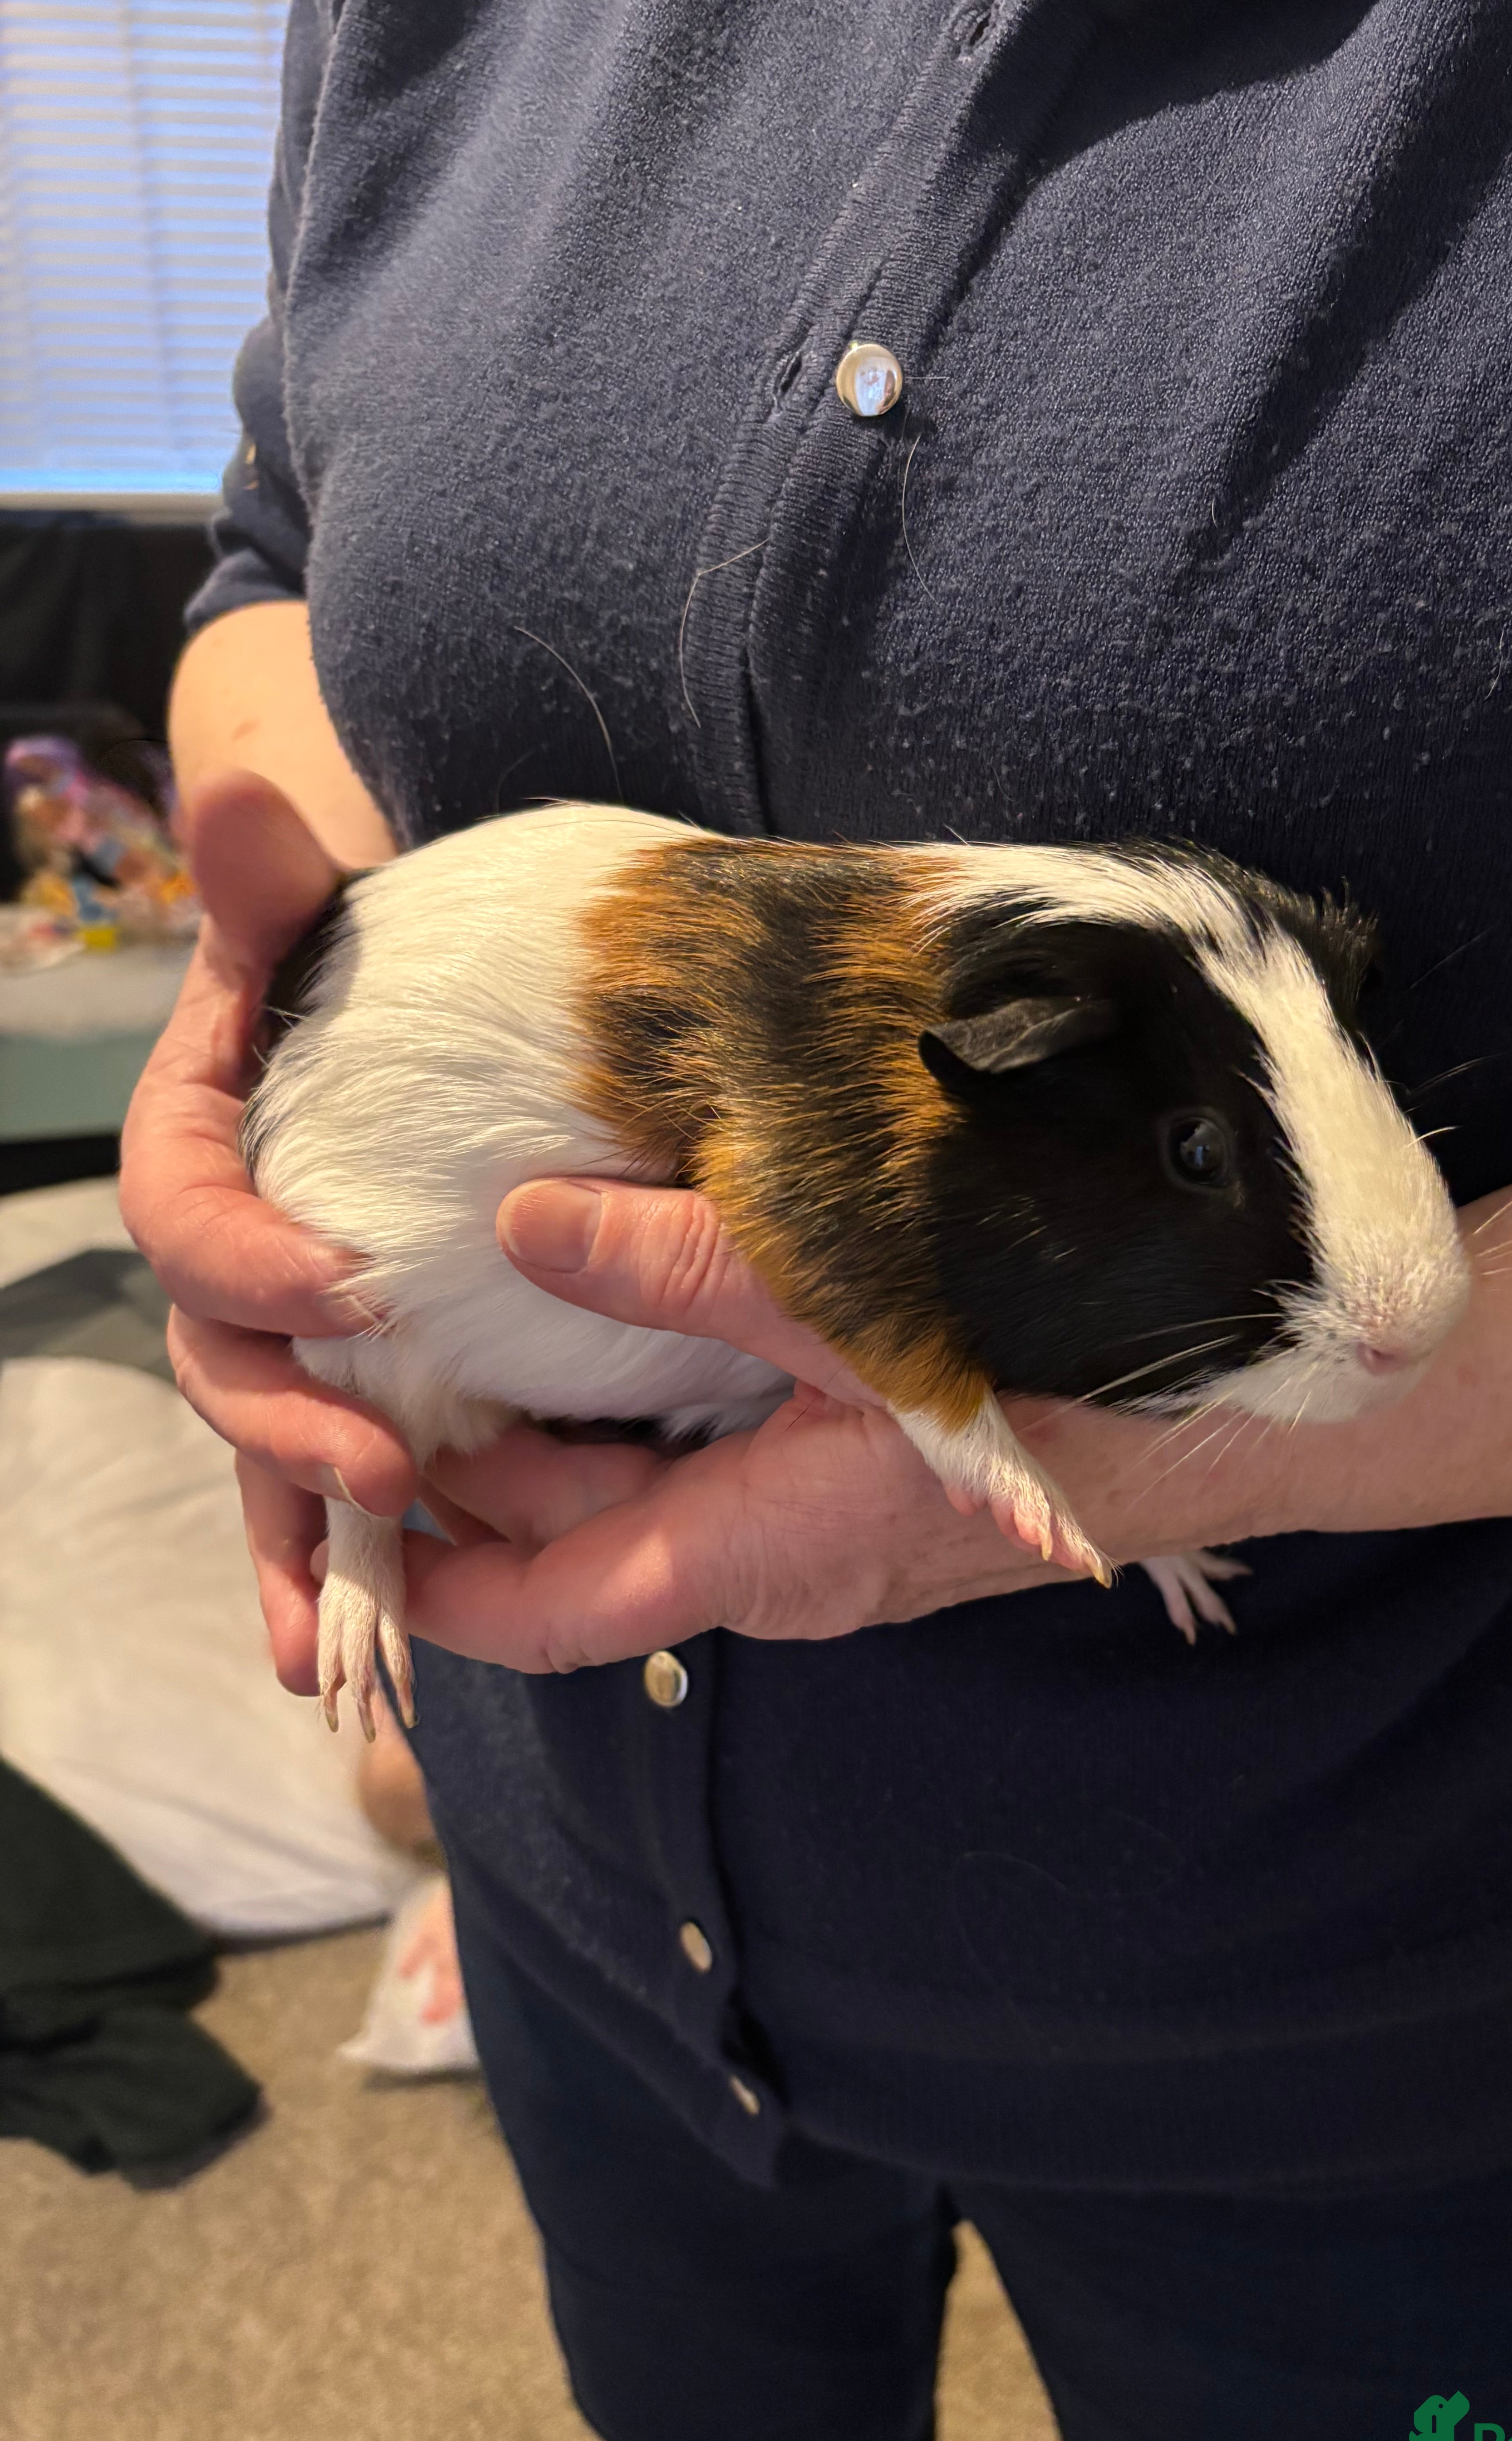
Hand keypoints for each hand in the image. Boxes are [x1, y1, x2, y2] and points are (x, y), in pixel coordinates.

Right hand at [119, 773, 420, 1694]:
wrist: (391, 1028)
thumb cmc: (352, 978)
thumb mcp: (317, 927)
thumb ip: (275, 888)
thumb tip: (236, 789)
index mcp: (200, 1150)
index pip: (191, 1213)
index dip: (247, 1252)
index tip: (340, 1276)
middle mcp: (222, 1256)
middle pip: (220, 1356)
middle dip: (288, 1415)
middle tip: (381, 1456)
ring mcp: (270, 1336)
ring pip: (258, 1448)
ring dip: (289, 1536)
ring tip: (329, 1630)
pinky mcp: (328, 1386)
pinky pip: (306, 1489)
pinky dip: (312, 1565)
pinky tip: (331, 1651)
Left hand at [405, 1179, 1226, 1670]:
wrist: (1250, 1399)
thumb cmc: (1076, 1368)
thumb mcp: (862, 1307)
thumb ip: (690, 1268)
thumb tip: (531, 1222)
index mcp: (767, 1556)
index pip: (553, 1612)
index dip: (431, 1581)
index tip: (336, 1511)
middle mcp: (784, 1563)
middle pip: (585, 1546)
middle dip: (474, 1481)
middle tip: (376, 1368)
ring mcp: (830, 1525)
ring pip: (650, 1499)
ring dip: (559, 1434)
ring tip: (463, 1328)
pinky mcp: (869, 1477)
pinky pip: (717, 1462)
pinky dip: (644, 1406)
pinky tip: (613, 1309)